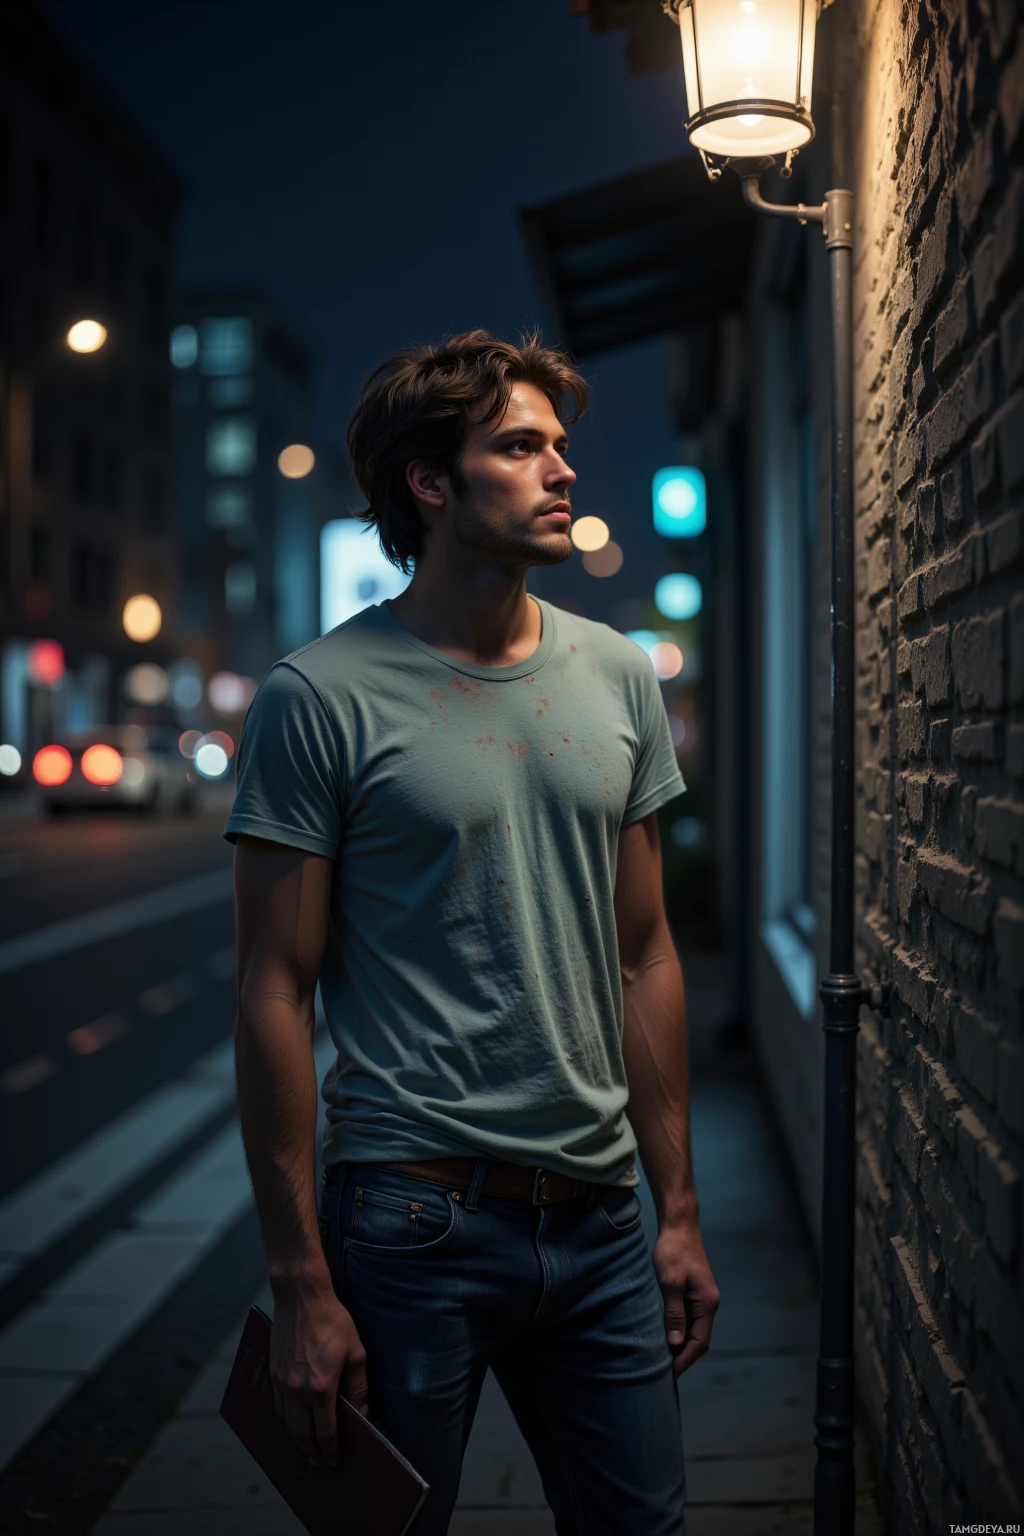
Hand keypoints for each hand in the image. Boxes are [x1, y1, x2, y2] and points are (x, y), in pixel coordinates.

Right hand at [269, 1281, 368, 1466]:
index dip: (331, 1450)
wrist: (300, 1297)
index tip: (335, 1460)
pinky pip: (278, 1406)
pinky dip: (286, 1420)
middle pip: (302, 1434)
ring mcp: (282, 1382)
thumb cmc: (332, 1321)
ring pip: (287, 1423)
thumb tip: (363, 1413)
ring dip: (297, 1439)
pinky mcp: (273, 1372)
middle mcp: (298, 1390)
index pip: (325, 1431)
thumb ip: (359, 1387)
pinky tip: (293, 1422)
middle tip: (319, 1463)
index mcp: (321, 1387)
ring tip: (307, 1448)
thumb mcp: (356, 1352)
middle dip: (312, 1452)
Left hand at [652, 1218, 719, 1376]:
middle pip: (698, 1338)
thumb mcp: (670, 1282)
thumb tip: (676, 1343)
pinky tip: (664, 1333)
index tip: (670, 1374)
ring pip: (692, 1328)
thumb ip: (674, 1313)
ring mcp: (701, 1296)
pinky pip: (687, 1317)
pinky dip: (677, 1329)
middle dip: (683, 1356)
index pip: (699, 1342)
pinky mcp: (692, 1290)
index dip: (685, 1359)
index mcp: (707, 1303)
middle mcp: (708, 1303)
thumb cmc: (674, 1250)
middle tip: (662, 1371)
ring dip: (679, 1343)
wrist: (679, 1224)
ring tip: (661, 1357)